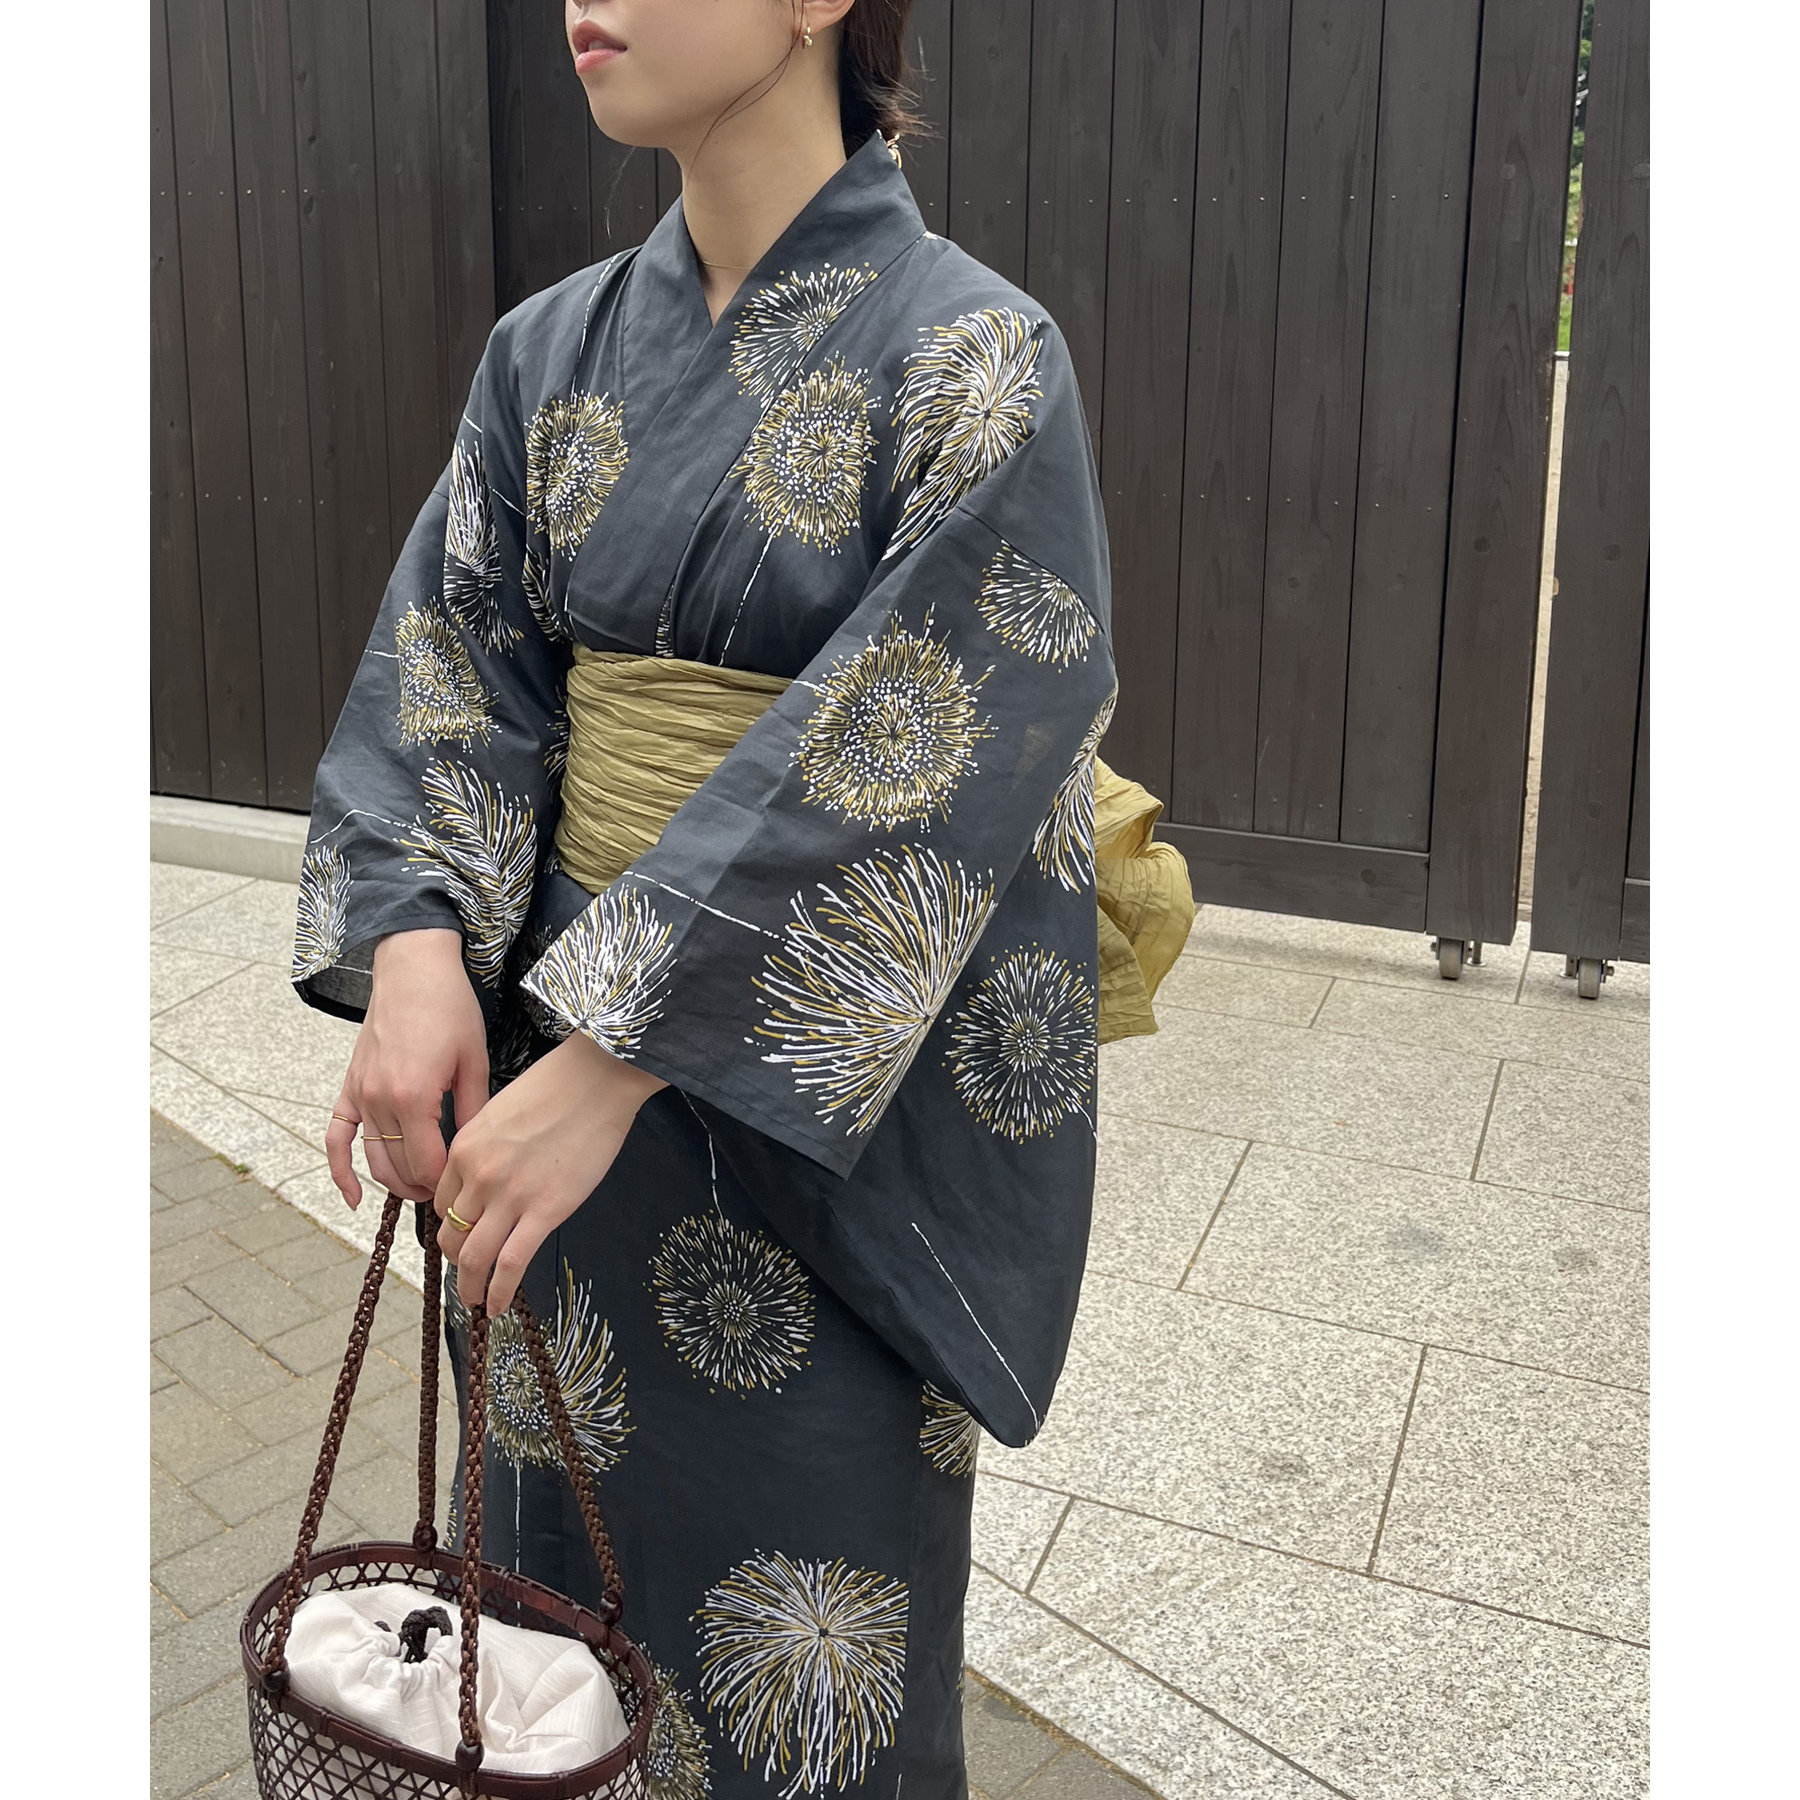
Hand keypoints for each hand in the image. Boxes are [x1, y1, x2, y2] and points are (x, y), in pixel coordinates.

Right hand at [326, 929, 487, 1208]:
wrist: (413, 969)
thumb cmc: (449, 1007)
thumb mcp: (474, 1060)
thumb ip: (473, 1110)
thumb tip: (479, 1151)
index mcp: (414, 1096)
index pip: (426, 1164)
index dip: (446, 1183)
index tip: (465, 1187)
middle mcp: (380, 1100)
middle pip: (398, 1167)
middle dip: (424, 1187)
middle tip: (449, 1193)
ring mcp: (360, 1094)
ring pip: (372, 1158)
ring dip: (394, 1182)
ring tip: (420, 1192)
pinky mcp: (349, 1086)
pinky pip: (336, 1137)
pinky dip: (339, 1171)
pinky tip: (353, 1198)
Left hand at [433, 1031, 668, 1314]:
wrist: (597, 1080)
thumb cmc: (557, 1086)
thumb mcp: (501, 1112)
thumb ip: (486, 1147)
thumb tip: (489, 1176)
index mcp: (464, 1149)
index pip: (442, 1202)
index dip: (450, 1225)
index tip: (460, 1238)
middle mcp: (478, 1176)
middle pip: (452, 1234)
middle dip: (456, 1260)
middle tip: (467, 1274)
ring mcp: (510, 1197)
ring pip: (474, 1257)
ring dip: (470, 1286)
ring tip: (475, 1301)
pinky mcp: (545, 1212)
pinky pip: (511, 1264)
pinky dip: (499, 1291)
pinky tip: (497, 1306)